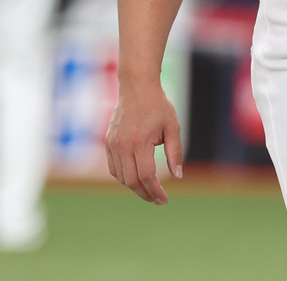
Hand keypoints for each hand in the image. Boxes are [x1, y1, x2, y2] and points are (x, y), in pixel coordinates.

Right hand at [106, 82, 182, 204]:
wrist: (137, 87)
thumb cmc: (158, 106)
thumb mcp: (173, 127)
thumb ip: (175, 153)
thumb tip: (177, 176)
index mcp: (140, 141)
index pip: (146, 176)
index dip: (155, 191)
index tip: (164, 200)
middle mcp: (123, 145)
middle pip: (131, 181)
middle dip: (145, 194)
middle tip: (157, 199)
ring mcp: (113, 144)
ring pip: (120, 177)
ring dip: (134, 187)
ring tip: (149, 190)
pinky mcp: (108, 142)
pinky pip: (113, 168)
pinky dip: (123, 177)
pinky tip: (136, 178)